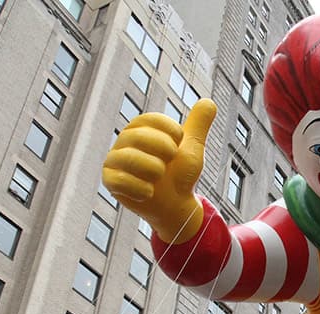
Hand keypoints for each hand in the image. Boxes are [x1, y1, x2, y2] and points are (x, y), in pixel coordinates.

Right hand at [102, 99, 216, 242]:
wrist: (176, 204)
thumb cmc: (181, 173)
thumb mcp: (193, 147)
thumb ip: (199, 124)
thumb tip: (209, 102)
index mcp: (141, 127)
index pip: (150, 119)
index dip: (170, 132)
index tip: (178, 144)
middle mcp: (124, 140)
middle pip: (138, 137)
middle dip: (163, 151)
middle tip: (170, 162)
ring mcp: (115, 160)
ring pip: (129, 159)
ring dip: (153, 170)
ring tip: (159, 177)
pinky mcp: (110, 180)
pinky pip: (120, 181)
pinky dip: (141, 189)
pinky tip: (149, 193)